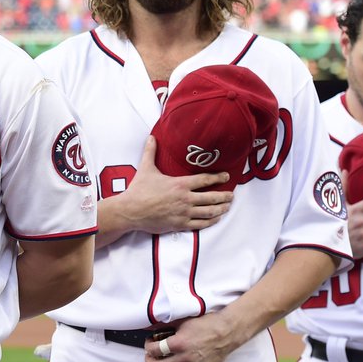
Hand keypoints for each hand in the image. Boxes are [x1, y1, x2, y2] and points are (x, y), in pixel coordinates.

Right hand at [109, 137, 232, 233]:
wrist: (131, 211)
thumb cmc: (139, 190)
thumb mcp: (146, 168)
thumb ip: (150, 152)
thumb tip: (151, 137)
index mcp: (180, 184)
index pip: (205, 180)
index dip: (218, 177)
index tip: (227, 176)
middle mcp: (185, 199)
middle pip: (212, 197)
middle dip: (225, 196)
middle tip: (231, 195)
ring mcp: (184, 213)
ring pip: (209, 212)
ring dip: (221, 209)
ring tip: (227, 206)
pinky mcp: (180, 224)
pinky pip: (200, 224)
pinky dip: (211, 221)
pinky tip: (216, 218)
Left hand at [143, 313, 238, 361]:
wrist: (227, 333)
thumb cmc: (206, 324)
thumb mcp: (184, 322)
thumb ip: (166, 326)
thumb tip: (150, 326)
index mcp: (179, 344)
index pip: (154, 350)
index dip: (148, 346)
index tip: (150, 343)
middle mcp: (184, 358)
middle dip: (150, 360)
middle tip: (151, 355)